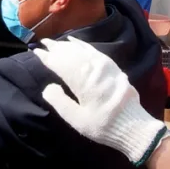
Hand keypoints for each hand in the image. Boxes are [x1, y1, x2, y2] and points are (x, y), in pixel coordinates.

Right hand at [33, 37, 168, 164]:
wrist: (134, 126)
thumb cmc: (103, 125)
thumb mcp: (77, 120)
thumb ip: (60, 102)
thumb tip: (48, 87)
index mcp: (82, 81)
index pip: (60, 64)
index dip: (47, 57)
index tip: (35, 52)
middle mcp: (93, 69)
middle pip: (70, 53)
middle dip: (55, 47)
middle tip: (42, 43)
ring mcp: (105, 66)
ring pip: (82, 50)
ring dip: (67, 45)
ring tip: (55, 42)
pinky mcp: (112, 67)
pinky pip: (94, 50)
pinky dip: (83, 45)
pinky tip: (76, 42)